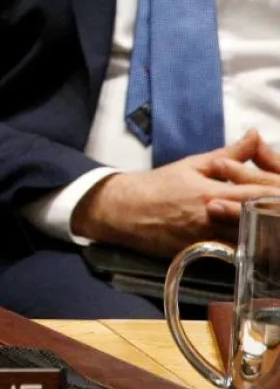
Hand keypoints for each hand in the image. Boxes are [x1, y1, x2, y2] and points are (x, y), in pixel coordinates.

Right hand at [72, 131, 279, 255]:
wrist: (124, 210)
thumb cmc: (158, 185)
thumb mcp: (193, 165)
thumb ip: (230, 154)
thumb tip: (255, 135)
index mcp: (213, 191)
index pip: (260, 193)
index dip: (279, 191)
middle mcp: (213, 217)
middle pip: (259, 219)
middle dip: (276, 213)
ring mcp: (208, 238)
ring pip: (250, 239)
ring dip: (266, 231)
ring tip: (274, 224)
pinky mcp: (201, 253)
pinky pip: (235, 253)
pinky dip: (250, 247)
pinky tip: (261, 243)